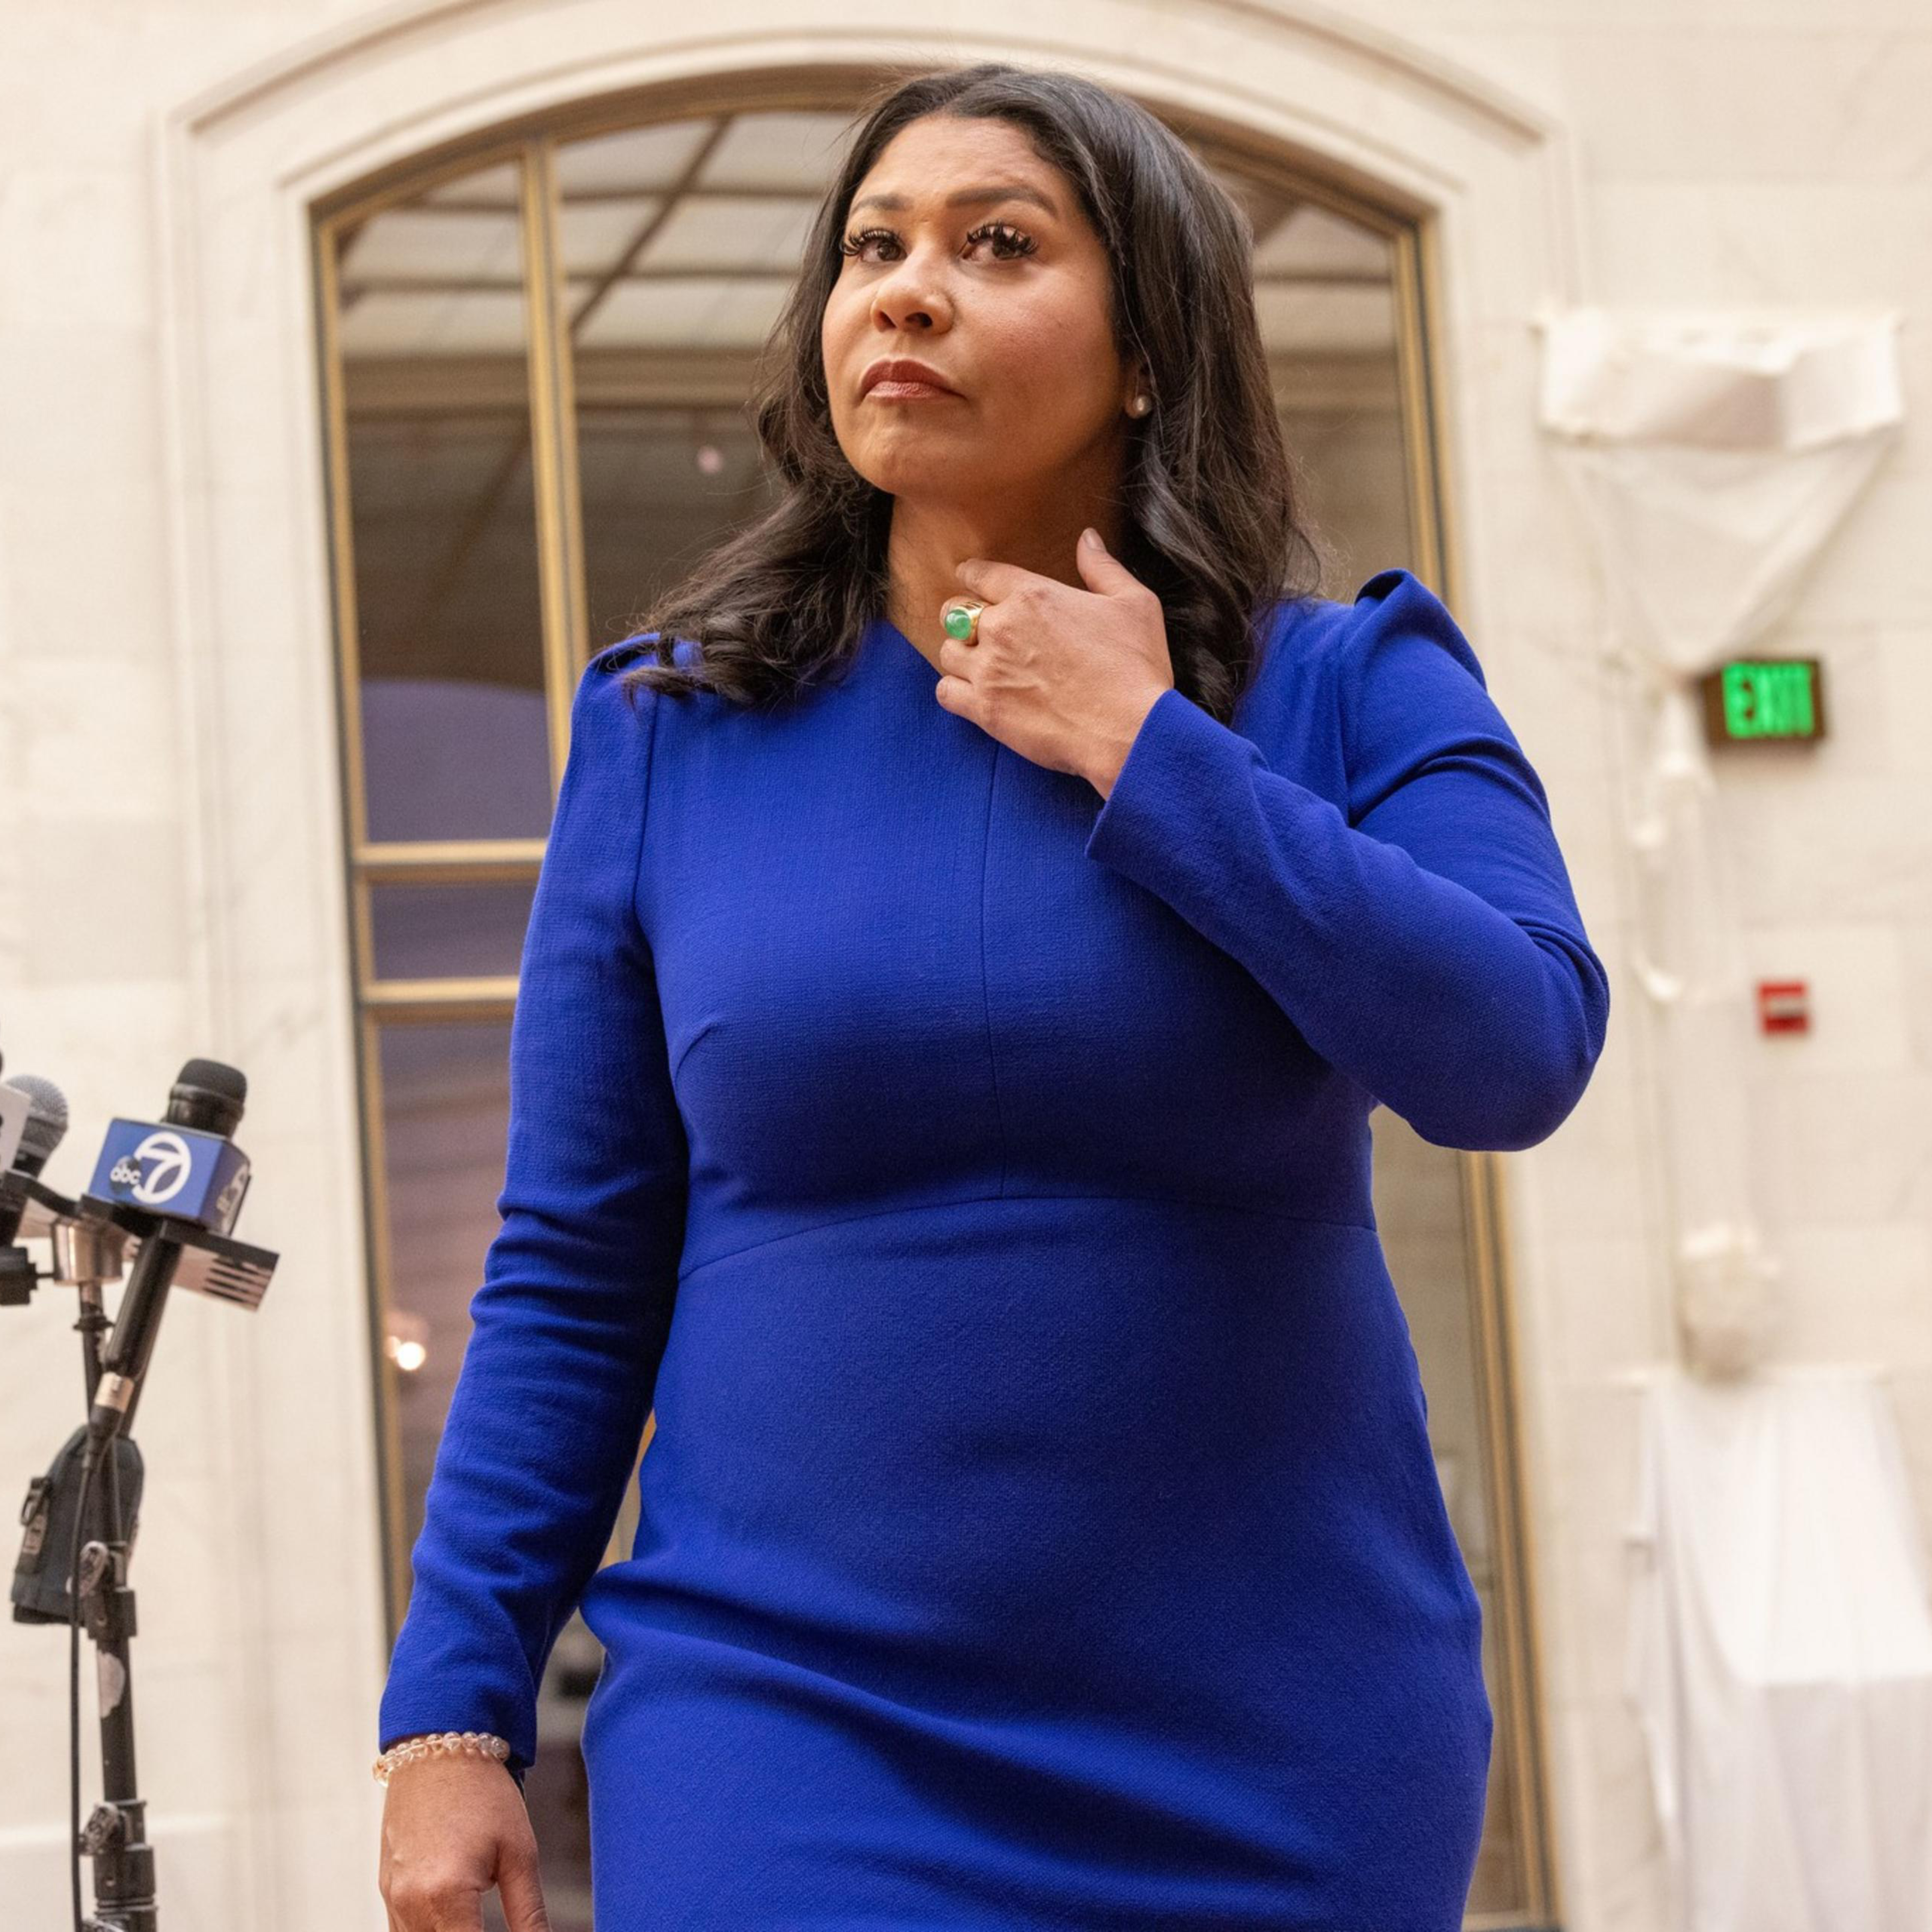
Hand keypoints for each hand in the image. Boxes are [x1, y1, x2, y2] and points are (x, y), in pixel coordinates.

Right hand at [379, 1751, 550, 1930]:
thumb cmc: (484, 1793)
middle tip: (491, 1920)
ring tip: (477, 1917)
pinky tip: (455, 1919)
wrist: (438, 1747)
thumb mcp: (519, 1853)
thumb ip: (529, 1914)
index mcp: (446, 1896)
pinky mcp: (386, 1891)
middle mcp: (410, 1905)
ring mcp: (392, 1899)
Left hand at [933, 528, 1173, 797]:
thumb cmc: (1136, 667)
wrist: (1129, 730)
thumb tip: (1086, 538)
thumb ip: (1102, 567)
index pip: (982, 574)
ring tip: (979, 664)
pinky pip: (945, 692)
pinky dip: (954, 691)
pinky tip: (973, 694)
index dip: (974, 575)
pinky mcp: (985, 710)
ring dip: (960, 655)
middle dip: (963, 616)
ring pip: (947, 652)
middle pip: (955, 612)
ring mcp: (989, 670)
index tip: (973, 581)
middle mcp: (1002, 628)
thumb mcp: (1134, 603)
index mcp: (1033, 595)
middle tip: (979, 630)